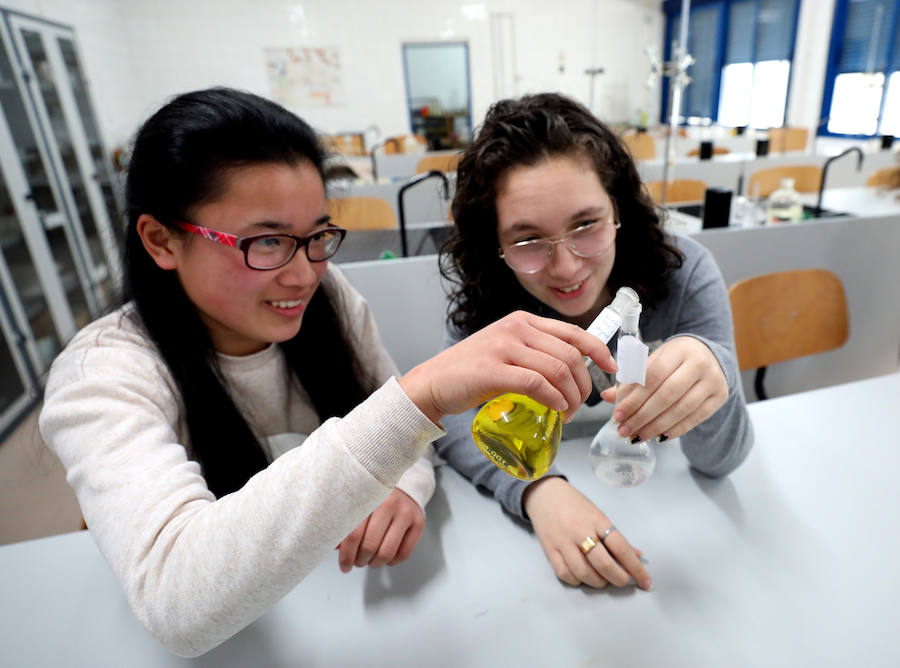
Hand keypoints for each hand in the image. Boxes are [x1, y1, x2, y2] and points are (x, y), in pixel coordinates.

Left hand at [337, 488, 423, 571]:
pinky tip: (386, 556)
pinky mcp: (419, 522)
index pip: (354, 535)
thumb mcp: (357, 504)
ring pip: (386, 553)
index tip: (344, 565)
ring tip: (370, 561)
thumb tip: (332, 547)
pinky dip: (391, 561)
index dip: (346, 555)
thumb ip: (344, 524)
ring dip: (375, 563)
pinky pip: (403, 554)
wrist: (404, 486)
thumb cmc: (374, 499)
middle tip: (357, 561)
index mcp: (368, 497)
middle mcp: (389, 503)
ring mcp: (406, 513)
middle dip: (360, 561)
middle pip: (369, 546)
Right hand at [399, 311, 616, 423]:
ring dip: (571, 397)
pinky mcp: (493, 370)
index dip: (597, 351)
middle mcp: (515, 328)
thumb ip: (534, 353)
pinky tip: (556, 408)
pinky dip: (553, 399)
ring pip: (557, 370)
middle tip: (579, 406)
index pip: (572, 332)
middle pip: (569, 355)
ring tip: (567, 413)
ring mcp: (503, 346)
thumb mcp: (506, 351)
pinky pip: (537, 384)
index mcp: (522, 321)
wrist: (432, 383)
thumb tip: (570, 372)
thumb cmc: (470, 372)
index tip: (610, 368)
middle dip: (583, 384)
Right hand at [523, 477, 651, 589]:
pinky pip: (564, 573)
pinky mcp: (549, 550)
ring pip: (583, 572)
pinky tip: (583, 577)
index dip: (635, 568)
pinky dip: (577, 580)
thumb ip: (615, 537)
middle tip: (623, 581)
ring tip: (604, 579)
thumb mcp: (598, 514)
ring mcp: (563, 541)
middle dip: (618, 578)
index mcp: (596, 520)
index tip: (646, 582)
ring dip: (598, 582)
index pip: (620, 547)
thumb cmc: (574, 503)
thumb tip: (637, 556)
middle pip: (603, 563)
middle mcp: (580, 531)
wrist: (543, 494)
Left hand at [601, 336, 727, 442]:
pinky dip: (675, 429)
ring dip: (655, 427)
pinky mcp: (720, 397)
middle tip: (624, 430)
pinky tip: (658, 436)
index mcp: (678, 350)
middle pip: (666, 396)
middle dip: (642, 417)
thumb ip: (632, 378)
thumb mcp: (654, 360)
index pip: (653, 376)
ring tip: (636, 436)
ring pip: (681, 410)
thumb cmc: (674, 359)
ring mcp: (713, 381)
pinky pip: (695, 418)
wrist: (709, 355)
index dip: (634, 398)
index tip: (617, 415)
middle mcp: (699, 364)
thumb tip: (608, 397)